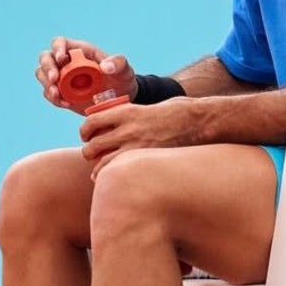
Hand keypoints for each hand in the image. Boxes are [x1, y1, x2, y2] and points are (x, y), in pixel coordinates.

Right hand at [36, 36, 138, 114]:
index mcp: (79, 51)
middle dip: (47, 68)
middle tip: (54, 79)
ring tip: (58, 95)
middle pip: (45, 58)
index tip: (61, 59)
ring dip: (46, 85)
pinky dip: (53, 98)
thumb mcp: (124, 70)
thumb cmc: (121, 78)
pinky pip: (49, 93)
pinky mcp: (61, 93)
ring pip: (42, 75)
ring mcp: (61, 78)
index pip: (60, 43)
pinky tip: (66, 104)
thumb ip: (118, 63)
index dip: (57, 48)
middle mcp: (66, 62)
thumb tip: (105, 66)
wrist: (120, 98)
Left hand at [80, 99, 202, 180]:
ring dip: (97, 168)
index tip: (87, 135)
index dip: (85, 130)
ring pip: (101, 163)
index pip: (92, 121)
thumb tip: (119, 125)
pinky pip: (119, 172)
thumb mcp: (150, 106)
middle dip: (89, 152)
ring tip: (99, 171)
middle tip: (93, 155)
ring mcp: (137, 146)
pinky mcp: (146, 160)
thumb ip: (133, 116)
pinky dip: (112, 177)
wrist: (200, 121)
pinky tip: (115, 179)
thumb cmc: (179, 112)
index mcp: (127, 111)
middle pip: (92, 145)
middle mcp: (128, 129)